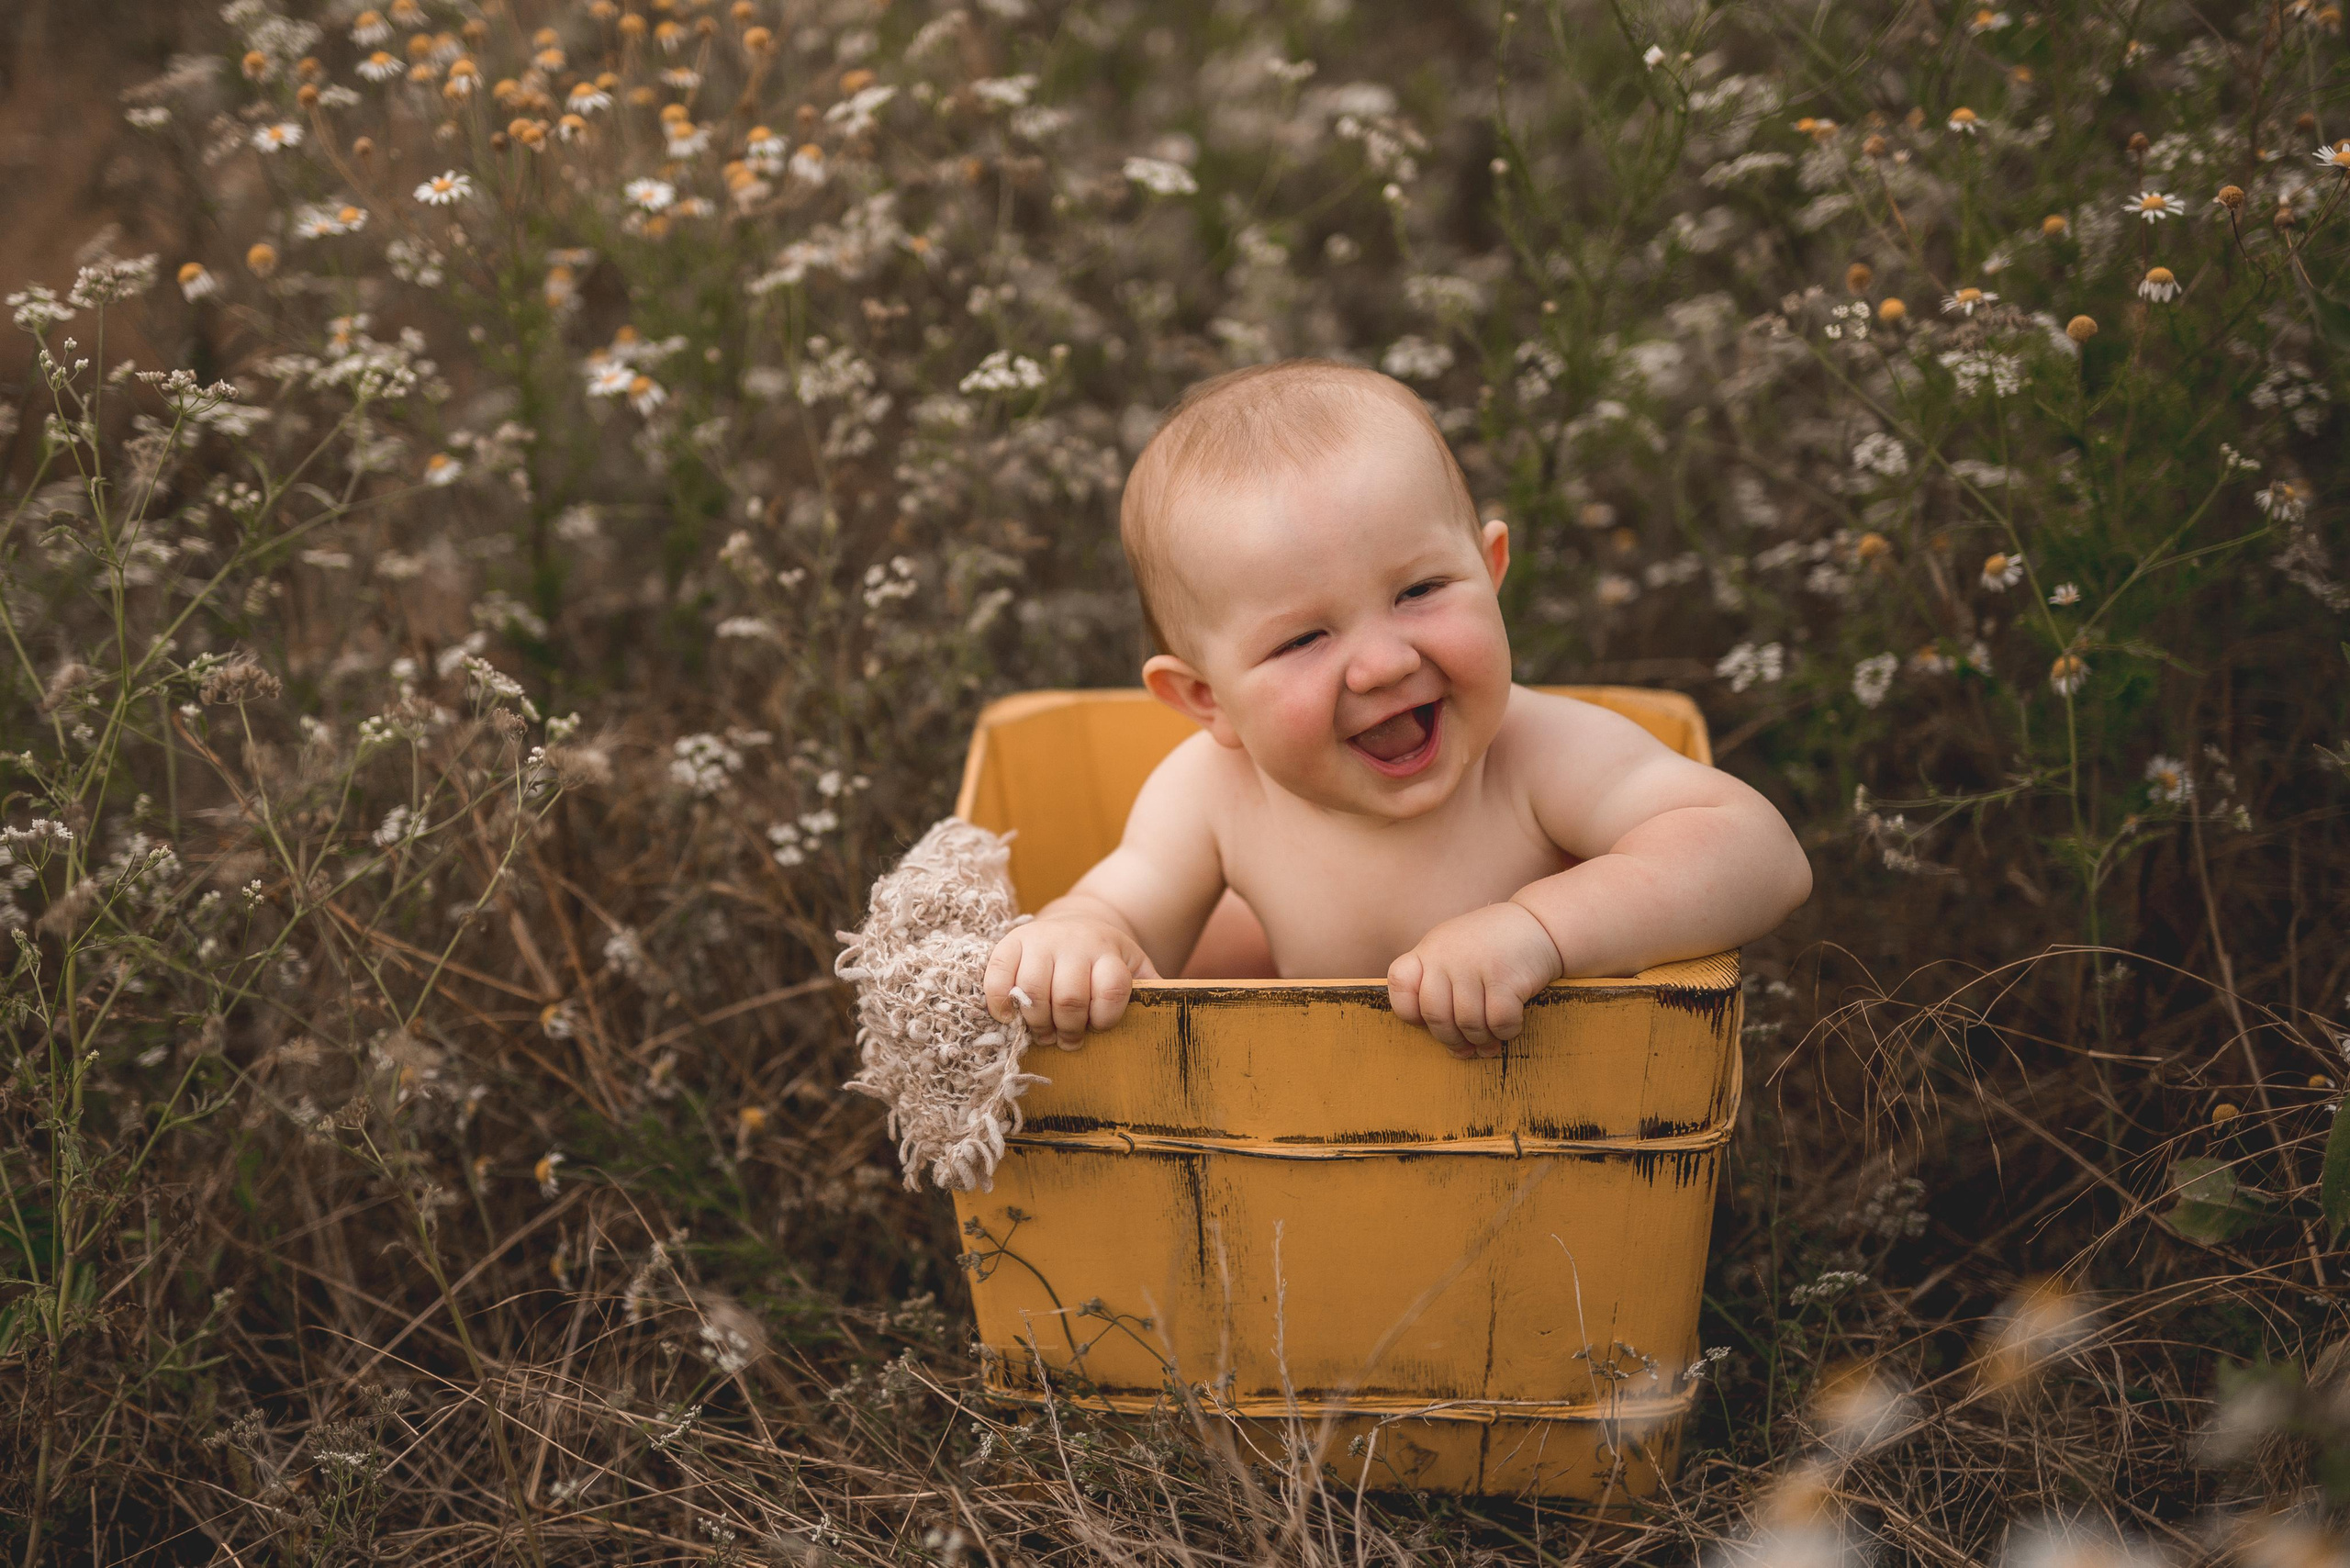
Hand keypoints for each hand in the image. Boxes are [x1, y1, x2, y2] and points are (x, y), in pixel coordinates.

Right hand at [985, 915, 1160, 1048]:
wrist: (1078, 921)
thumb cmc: (1107, 960)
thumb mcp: (1136, 968)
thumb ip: (1152, 990)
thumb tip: (1175, 1012)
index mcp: (1109, 952)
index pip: (1112, 989)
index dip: (1104, 1018)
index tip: (1098, 1028)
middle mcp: (1075, 943)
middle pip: (1069, 997)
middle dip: (1067, 1029)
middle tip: (1066, 1040)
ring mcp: (1040, 941)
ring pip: (1032, 991)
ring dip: (1036, 1022)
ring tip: (1042, 1032)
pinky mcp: (1011, 943)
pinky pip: (998, 976)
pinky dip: (1000, 1002)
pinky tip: (1008, 1016)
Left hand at [1386, 901, 1563, 1058]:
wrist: (1538, 924)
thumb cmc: (1492, 947)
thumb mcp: (1453, 951)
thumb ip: (1439, 986)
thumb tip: (1450, 1046)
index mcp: (1428, 949)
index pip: (1400, 983)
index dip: (1410, 1011)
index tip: (1428, 1021)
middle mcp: (1446, 955)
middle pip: (1435, 1015)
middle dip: (1451, 1040)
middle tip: (1466, 1047)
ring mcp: (1474, 965)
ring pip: (1468, 1023)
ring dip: (1481, 1040)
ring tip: (1489, 1041)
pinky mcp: (1504, 977)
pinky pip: (1498, 1022)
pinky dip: (1505, 1032)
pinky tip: (1510, 1027)